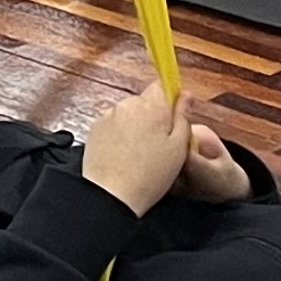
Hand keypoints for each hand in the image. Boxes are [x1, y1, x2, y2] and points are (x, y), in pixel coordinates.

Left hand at [84, 88, 250, 212]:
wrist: (111, 194)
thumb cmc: (149, 175)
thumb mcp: (178, 147)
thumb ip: (183, 117)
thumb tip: (185, 95)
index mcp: (151, 107)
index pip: (162, 85)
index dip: (169, 100)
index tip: (173, 117)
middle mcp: (127, 105)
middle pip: (145, 101)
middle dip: (153, 116)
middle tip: (159, 144)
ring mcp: (108, 115)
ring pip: (129, 113)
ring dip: (135, 126)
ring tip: (140, 153)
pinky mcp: (95, 127)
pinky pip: (113, 124)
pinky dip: (120, 134)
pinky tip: (125, 154)